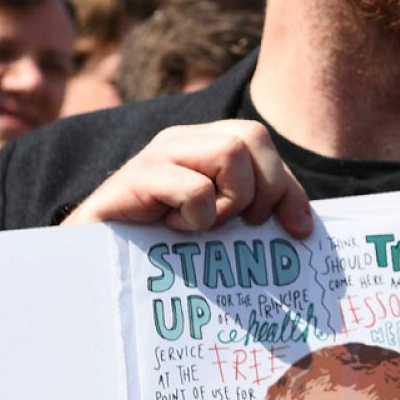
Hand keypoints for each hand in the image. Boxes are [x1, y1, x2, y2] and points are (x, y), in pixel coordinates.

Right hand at [60, 120, 312, 236]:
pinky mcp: (137, 177)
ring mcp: (159, 154)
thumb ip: (255, 212)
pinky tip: (172, 228)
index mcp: (205, 144)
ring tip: (201, 224)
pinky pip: (196, 188)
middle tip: (243, 224)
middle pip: (253, 136)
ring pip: (231, 153)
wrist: (96, 263)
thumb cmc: (161, 244)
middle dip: (265, 188)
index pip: (263, 143)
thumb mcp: (217, 225)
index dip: (287, 186)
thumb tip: (304, 226)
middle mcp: (183, 140)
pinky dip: (196, 216)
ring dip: (229, 202)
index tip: (298, 229)